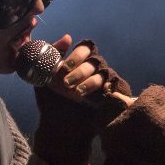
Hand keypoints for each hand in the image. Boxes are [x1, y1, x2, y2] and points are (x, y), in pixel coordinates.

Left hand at [31, 35, 132, 164]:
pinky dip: (110, 90)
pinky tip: (100, 95)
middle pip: (96, 60)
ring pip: (104, 74)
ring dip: (90, 82)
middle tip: (67, 82)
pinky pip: (118, 88)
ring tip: (77, 93)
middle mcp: (94, 71)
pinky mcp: (112, 98)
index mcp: (79, 63)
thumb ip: (53, 56)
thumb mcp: (46, 77)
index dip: (77, 55)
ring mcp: (104, 84)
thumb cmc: (52, 100)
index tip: (65, 66)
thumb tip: (67, 37)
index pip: (86, 49)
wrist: (59, 128)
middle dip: (81, 70)